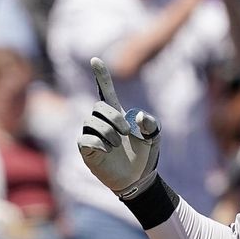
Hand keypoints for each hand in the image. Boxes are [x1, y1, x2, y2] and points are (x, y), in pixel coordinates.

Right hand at [77, 57, 160, 198]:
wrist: (140, 179)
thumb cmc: (146, 155)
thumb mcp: (154, 136)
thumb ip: (151, 123)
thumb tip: (137, 117)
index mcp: (117, 115)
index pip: (106, 91)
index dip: (101, 75)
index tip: (95, 59)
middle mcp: (102, 123)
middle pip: (98, 108)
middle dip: (113, 117)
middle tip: (126, 132)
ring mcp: (93, 136)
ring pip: (91, 123)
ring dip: (108, 132)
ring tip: (118, 145)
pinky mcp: (87, 151)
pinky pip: (85, 140)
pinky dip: (98, 142)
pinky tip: (108, 149)